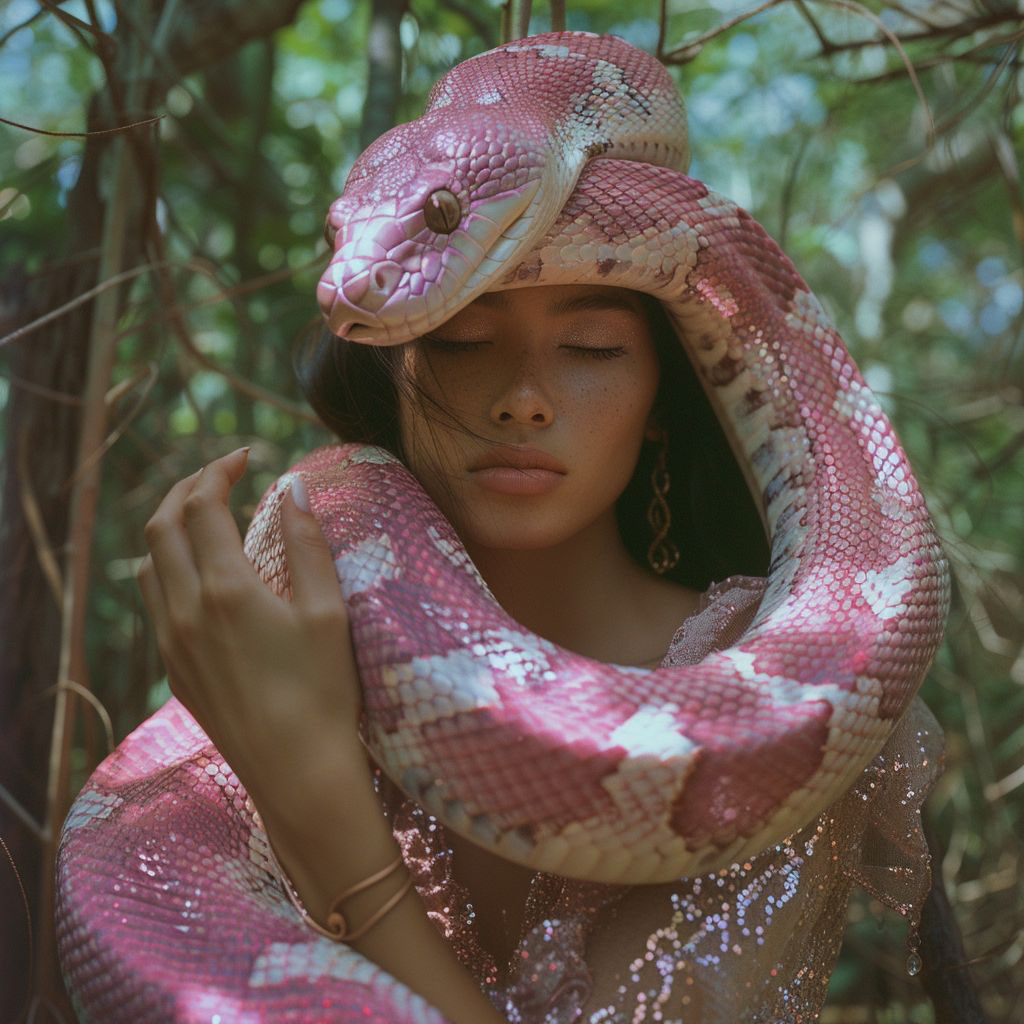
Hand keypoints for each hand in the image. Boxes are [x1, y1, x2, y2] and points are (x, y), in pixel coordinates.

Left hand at [136, 447, 365, 819]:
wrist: (296, 771)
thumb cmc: (324, 692)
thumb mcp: (327, 613)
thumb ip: (308, 545)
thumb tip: (294, 487)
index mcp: (226, 590)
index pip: (203, 506)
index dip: (219, 471)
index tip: (247, 457)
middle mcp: (186, 610)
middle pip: (162, 526)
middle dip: (186, 489)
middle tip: (221, 475)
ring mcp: (173, 642)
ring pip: (149, 563)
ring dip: (170, 526)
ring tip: (205, 516)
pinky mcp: (174, 668)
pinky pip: (155, 600)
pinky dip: (168, 565)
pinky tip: (199, 572)